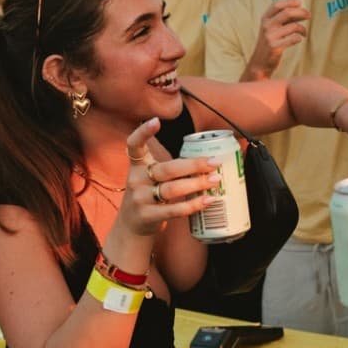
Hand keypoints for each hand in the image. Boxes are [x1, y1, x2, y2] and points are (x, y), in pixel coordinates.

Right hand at [120, 118, 220, 235]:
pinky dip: (193, 205)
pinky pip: (173, 209)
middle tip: (215, 162)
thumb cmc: (148, 195)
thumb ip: (170, 167)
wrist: (131, 226)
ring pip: (172, 189)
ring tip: (216, 180)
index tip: (156, 121)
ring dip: (197, 184)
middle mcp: (136, 180)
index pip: (134, 145)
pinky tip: (208, 200)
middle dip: (193, 165)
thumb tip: (207, 157)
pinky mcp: (147, 216)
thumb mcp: (149, 177)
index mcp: (137, 166)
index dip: (143, 132)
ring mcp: (140, 198)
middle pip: (167, 168)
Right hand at [245, 0, 309, 78]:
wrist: (259, 63)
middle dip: (301, 12)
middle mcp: (266, 26)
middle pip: (287, 13)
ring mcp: (270, 36)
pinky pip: (293, 39)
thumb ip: (281, 20)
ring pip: (293, 26)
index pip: (277, 5)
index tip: (300, 2)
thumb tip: (300, 11)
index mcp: (265, 19)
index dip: (289, 2)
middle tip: (308, 15)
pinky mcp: (275, 47)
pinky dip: (299, 38)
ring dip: (303, 29)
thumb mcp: (271, 29)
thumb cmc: (269, 44)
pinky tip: (299, 39)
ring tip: (304, 33)